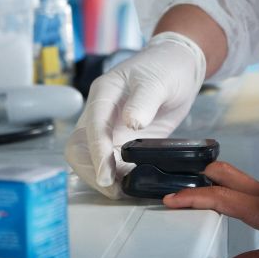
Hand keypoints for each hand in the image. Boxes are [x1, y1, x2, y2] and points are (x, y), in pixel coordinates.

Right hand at [64, 32, 205, 198]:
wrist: (179, 66)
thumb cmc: (166, 67)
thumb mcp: (158, 80)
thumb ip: (144, 100)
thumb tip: (132, 123)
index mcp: (104, 93)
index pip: (92, 126)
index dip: (97, 153)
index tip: (106, 176)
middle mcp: (101, 113)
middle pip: (79, 147)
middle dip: (90, 171)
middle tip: (113, 190)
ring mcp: (111, 128)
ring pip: (91, 159)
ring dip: (102, 177)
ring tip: (123, 191)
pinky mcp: (124, 141)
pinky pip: (113, 162)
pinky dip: (118, 176)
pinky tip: (131, 184)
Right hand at [164, 161, 258, 257]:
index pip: (218, 197)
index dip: (191, 198)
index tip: (170, 199)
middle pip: (224, 172)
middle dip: (198, 174)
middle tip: (179, 185)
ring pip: (235, 176)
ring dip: (213, 179)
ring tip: (197, 192)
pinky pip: (247, 185)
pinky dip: (229, 188)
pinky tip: (229, 204)